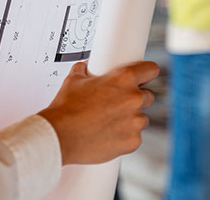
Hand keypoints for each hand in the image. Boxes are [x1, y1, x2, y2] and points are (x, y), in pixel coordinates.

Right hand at [38, 60, 158, 164]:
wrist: (59, 136)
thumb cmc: (66, 109)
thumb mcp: (74, 80)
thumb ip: (85, 70)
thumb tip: (85, 67)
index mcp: (123, 79)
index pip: (150, 69)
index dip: (146, 73)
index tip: (143, 77)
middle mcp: (133, 98)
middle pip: (147, 96)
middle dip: (134, 99)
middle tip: (116, 103)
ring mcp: (135, 122)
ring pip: (141, 118)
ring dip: (130, 119)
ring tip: (109, 121)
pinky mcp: (133, 142)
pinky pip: (135, 137)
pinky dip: (125, 136)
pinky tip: (109, 135)